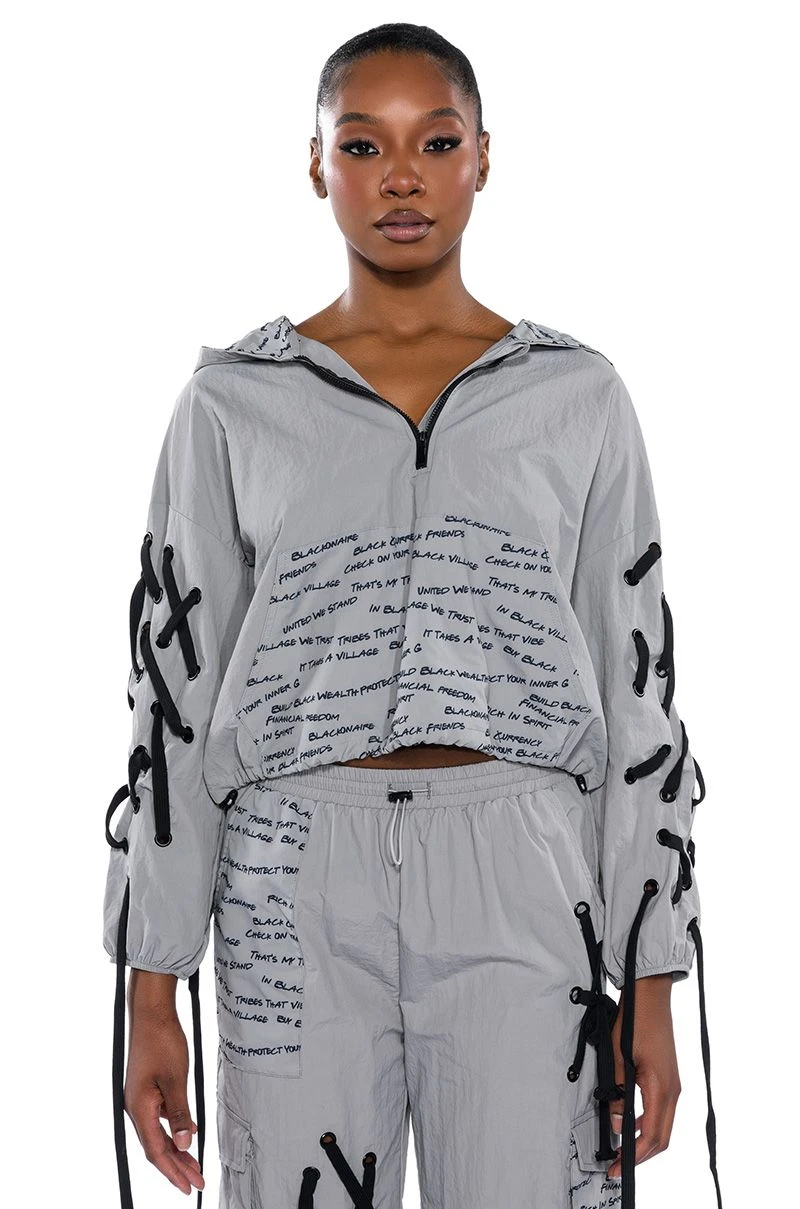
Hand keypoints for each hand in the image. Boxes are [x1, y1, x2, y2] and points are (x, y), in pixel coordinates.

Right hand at [124, 969, 204, 1195]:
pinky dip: (175, 1128)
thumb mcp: (176, 1079)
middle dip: (177, 1166)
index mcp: (140, 1108)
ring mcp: (141, 1098)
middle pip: (157, 1146)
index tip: (189, 1185)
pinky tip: (190, 1130)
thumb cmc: (162, 1041)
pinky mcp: (148, 1088)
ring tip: (195, 1164)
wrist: (152, 1012)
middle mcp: (137, 1107)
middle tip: (197, 1181)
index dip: (173, 1171)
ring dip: (177, 1148)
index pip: (156, 1151)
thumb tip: (185, 1142)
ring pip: (159, 1133)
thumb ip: (180, 1113)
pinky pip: (161, 1117)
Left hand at [606, 972, 680, 1179]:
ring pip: (662, 1125)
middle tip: (617, 1164)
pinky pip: (661, 1110)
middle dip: (640, 1155)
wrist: (650, 997)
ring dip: (643, 1139)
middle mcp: (673, 1091)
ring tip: (622, 1146)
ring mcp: (673, 1085)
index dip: (633, 1156)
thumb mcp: (618, 1059)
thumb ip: (617, 1093)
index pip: (652, 1136)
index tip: (617, 1166)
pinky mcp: (668, 1077)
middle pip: (661, 1138)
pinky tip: (630, 1121)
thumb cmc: (636, 1022)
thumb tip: (616, 1122)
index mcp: (662, 1089)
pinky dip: (647, 1122)